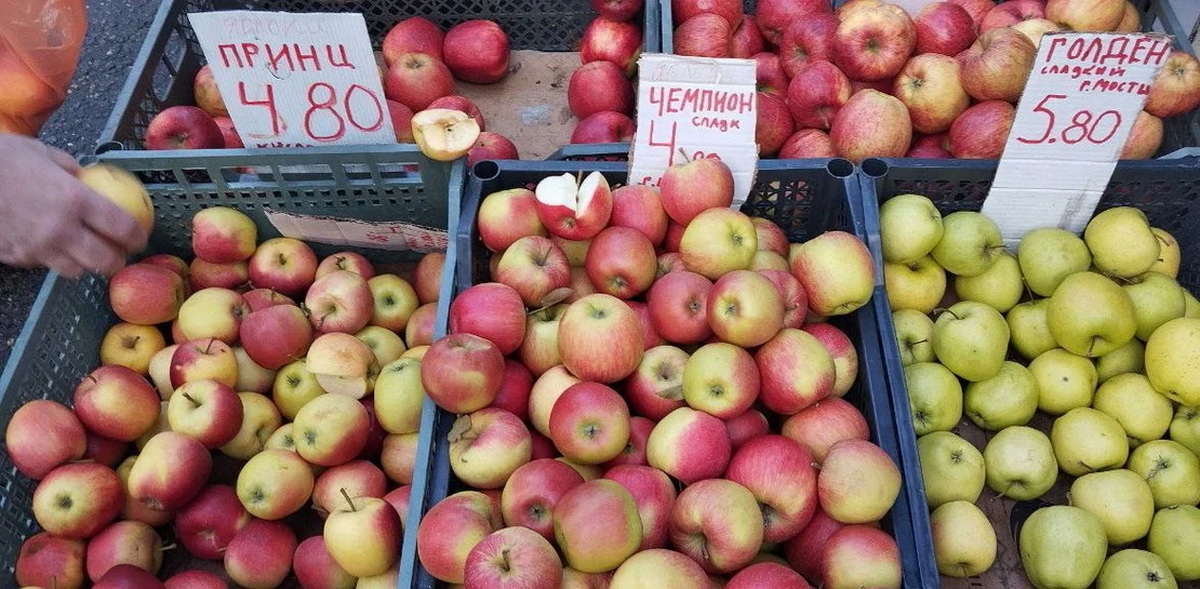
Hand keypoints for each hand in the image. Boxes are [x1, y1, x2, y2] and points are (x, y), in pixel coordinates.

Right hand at [0, 133, 148, 277]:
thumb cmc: (1, 158)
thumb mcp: (44, 153)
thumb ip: (72, 170)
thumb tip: (90, 178)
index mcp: (75, 200)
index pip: (122, 228)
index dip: (138, 236)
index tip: (141, 236)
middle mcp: (61, 229)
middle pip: (105, 261)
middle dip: (117, 260)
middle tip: (118, 253)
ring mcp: (36, 248)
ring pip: (75, 271)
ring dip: (85, 264)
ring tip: (85, 252)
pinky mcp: (16, 257)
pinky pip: (43, 265)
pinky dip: (52, 260)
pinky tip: (49, 245)